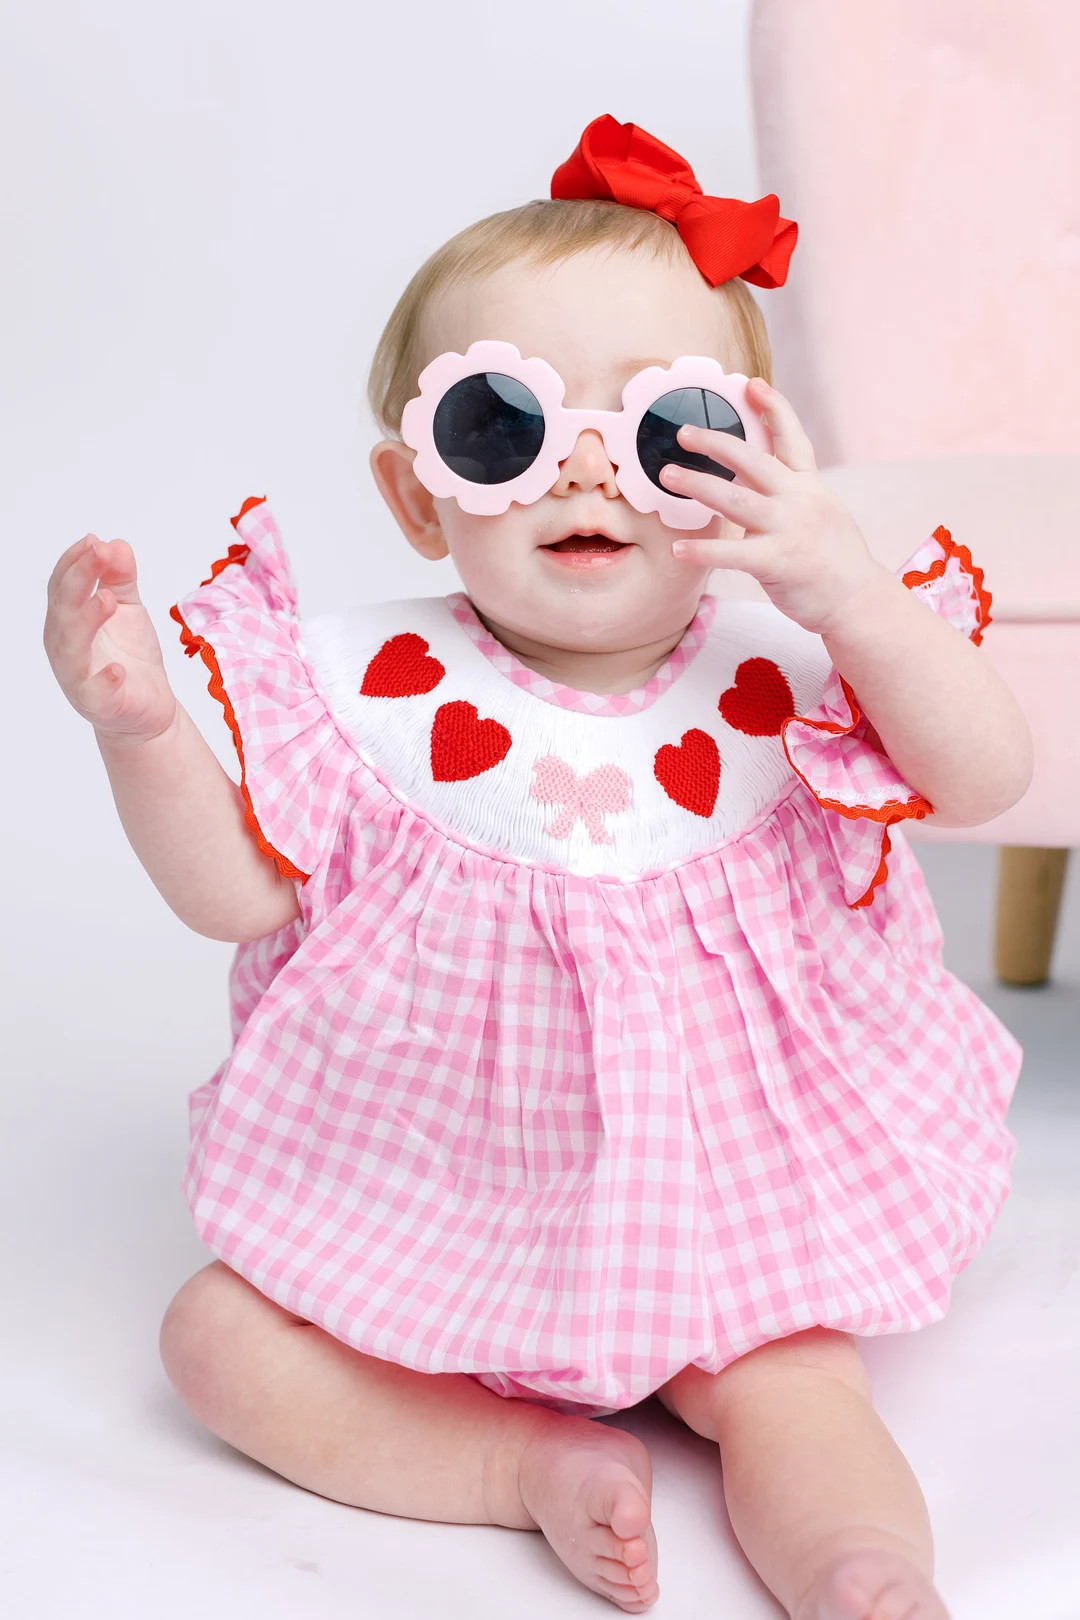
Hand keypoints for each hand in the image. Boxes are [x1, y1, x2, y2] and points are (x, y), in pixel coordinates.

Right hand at [43, 534, 179, 744]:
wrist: (148, 707)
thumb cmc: (130, 656)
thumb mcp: (127, 609)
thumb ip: (120, 579)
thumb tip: (115, 544)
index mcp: (68, 620)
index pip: (63, 586)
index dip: (74, 562)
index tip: (94, 542)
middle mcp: (65, 646)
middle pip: (63, 609)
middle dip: (79, 579)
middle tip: (100, 554)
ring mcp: (78, 676)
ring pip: (71, 647)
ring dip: (86, 621)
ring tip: (106, 599)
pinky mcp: (98, 704)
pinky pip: (93, 693)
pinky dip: (103, 680)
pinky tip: (117, 670)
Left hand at [660, 378, 893, 635]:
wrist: (858, 601)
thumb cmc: (834, 559)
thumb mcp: (821, 512)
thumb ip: (791, 492)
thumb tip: (755, 475)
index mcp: (810, 486)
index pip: (791, 438)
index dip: (773, 408)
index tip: (751, 385)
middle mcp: (800, 500)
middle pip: (753, 460)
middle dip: (717, 442)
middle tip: (684, 432)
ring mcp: (789, 529)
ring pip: (736, 500)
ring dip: (699, 484)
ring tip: (667, 475)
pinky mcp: (778, 562)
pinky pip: (733, 554)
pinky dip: (704, 551)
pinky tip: (678, 549)